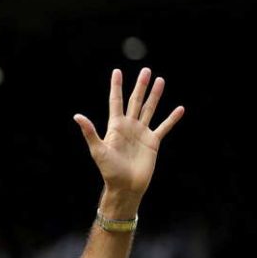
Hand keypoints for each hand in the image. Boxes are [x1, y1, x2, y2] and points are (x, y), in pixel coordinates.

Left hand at [74, 68, 183, 202]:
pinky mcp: (153, 142)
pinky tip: (179, 109)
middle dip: (140, 86)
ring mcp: (141, 133)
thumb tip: (77, 116)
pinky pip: (164, 127)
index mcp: (115, 127)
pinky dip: (172, 118)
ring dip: (155, 96)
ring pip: (149, 109)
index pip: (116, 102)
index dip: (116, 87)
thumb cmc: (109, 171)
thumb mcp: (98, 150)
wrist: (125, 187)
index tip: (117, 71)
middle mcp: (129, 127)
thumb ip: (90, 132)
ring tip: (160, 80)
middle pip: (135, 101)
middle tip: (146, 70)